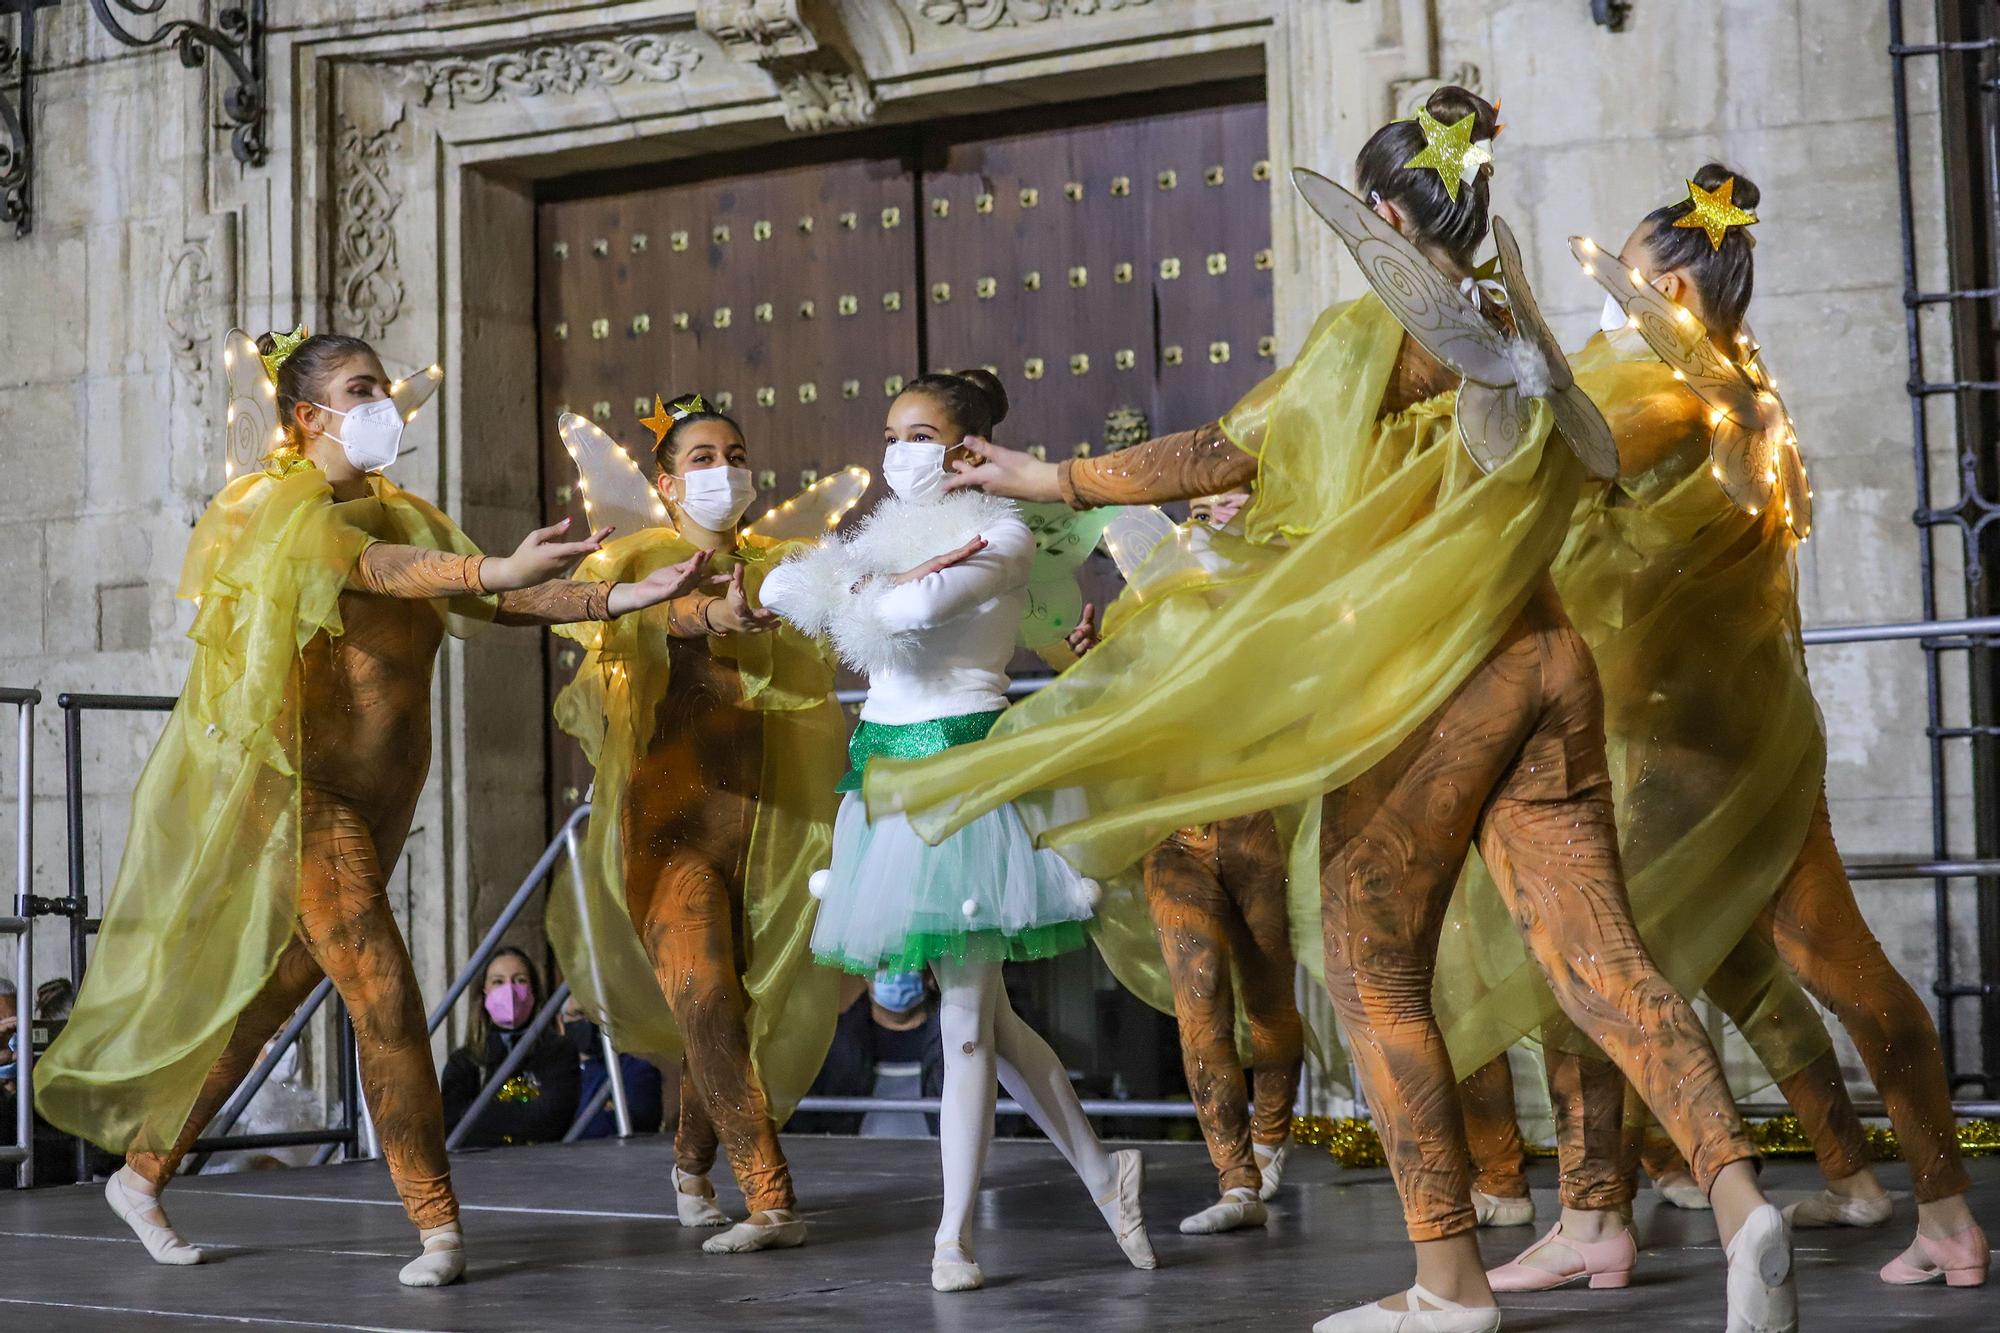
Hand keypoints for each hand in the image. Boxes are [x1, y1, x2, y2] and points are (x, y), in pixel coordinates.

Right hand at [483, 518, 611, 591]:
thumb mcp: (534, 538)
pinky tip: (594, 540)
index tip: (600, 544)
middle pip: (584, 550)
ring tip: (606, 530)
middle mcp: (563, 562)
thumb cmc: (524, 553)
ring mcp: (565, 567)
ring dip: (594, 542)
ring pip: (582, 553)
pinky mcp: (564, 569)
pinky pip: (577, 556)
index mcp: (554, 553)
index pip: (573, 549)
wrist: (518, 576)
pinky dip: (586, 548)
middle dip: (598, 538)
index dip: (587, 546)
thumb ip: (553, 530)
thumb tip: (570, 521)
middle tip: (611, 528)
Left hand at [607, 550, 708, 617]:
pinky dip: (686, 576)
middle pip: (701, 576)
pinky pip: (680, 583)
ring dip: (697, 565)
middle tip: (729, 573)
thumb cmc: (660, 581)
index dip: (708, 561)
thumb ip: (687, 564)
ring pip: (691, 576)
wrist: (644, 591)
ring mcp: (680, 589)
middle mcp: (688, 586)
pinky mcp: (671, 591)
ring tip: (703, 553)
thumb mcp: (675, 570)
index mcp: (690, 581)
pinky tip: (691, 569)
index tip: (716, 552)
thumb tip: (701, 554)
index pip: (702, 571)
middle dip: (715, 575)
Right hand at [702, 564, 780, 634]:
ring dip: (770, 621)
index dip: (743, 608)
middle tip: (776, 610)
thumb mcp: (733, 588)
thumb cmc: (730, 600)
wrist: (724, 617)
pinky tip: (779, 622)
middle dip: (764, 615)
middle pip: (753, 618)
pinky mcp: (751, 631)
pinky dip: (770, 627)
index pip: (739, 608)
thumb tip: (738, 564)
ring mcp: (747, 627)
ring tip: (781, 614)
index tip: (749, 606)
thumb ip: (737, 577)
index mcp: (736, 608)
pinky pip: (761, 630)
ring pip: (760, 625)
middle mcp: (741, 619)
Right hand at [887, 536, 986, 585]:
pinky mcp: (936, 563)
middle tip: (985, 540)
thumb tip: (954, 592)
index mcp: (944, 565)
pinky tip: (968, 550)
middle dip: (973, 545)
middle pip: (961, 552)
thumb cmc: (918, 585)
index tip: (979, 544)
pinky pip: (951, 558)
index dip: (969, 550)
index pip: (959, 556)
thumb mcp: (935, 584)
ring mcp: (940, 561)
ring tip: (982, 542)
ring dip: (971, 547)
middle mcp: (943, 561)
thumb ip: (943, 583)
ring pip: (959, 553)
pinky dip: (961, 553)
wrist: (903, 584)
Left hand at [942, 436, 1063, 501]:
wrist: (1041, 484)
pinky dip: (984, 478)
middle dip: (962, 475)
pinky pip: (989, 485)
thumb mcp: (1001, 455)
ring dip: (973, 476)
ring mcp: (998, 490)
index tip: (941, 488)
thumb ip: (983, 448)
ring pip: (980, 484)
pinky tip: (989, 474)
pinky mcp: (1006, 490)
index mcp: (983, 478)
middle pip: (971, 482)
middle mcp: (988, 486)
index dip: (951, 483)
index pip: (962, 481)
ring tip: (969, 469)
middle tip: (956, 466)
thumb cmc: (1021, 468)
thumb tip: (965, 439)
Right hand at [1065, 601, 1099, 656]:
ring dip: (1082, 645)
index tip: (1059, 629)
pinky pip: (1086, 656)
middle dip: (1076, 636)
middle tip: (1082, 631)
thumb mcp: (1087, 624)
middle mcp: (1072, 644)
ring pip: (1078, 649)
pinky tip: (1092, 647)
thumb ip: (1088, 616)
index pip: (1063, 633)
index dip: (1060, 631)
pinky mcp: (1086, 658)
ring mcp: (1079, 652)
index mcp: (1069, 635)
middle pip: (1072, 641)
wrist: (1095, 646)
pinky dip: (1089, 652)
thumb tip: (1090, 605)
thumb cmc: (1087, 634)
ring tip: (1088, 640)